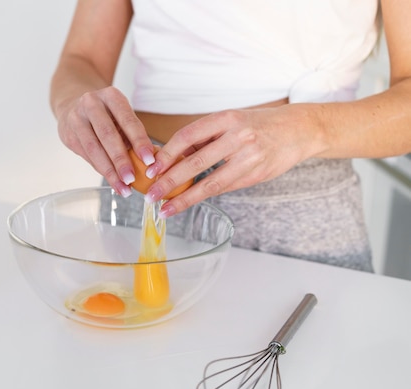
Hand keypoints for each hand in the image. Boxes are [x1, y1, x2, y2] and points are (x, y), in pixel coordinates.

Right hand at [55, 86, 155, 196]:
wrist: (72, 104)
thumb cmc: (105, 113)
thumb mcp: (120, 114)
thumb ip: (132, 134)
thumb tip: (149, 161)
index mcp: (111, 96)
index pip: (128, 120)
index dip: (139, 141)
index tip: (149, 160)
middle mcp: (91, 104)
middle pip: (108, 134)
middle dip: (121, 159)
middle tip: (131, 178)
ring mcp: (76, 118)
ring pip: (94, 148)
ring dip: (109, 171)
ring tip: (123, 187)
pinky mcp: (68, 134)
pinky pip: (86, 155)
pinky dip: (100, 170)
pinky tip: (112, 180)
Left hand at [144, 105, 320, 216]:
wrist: (299, 130)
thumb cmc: (257, 125)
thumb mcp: (230, 121)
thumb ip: (203, 137)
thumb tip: (169, 157)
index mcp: (226, 118)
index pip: (187, 136)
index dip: (166, 155)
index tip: (150, 169)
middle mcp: (238, 136)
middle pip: (195, 162)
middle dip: (169, 181)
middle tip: (151, 194)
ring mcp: (249, 157)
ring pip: (210, 183)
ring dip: (184, 198)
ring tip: (165, 208)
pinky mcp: (257, 175)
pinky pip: (224, 188)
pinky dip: (204, 196)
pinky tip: (187, 203)